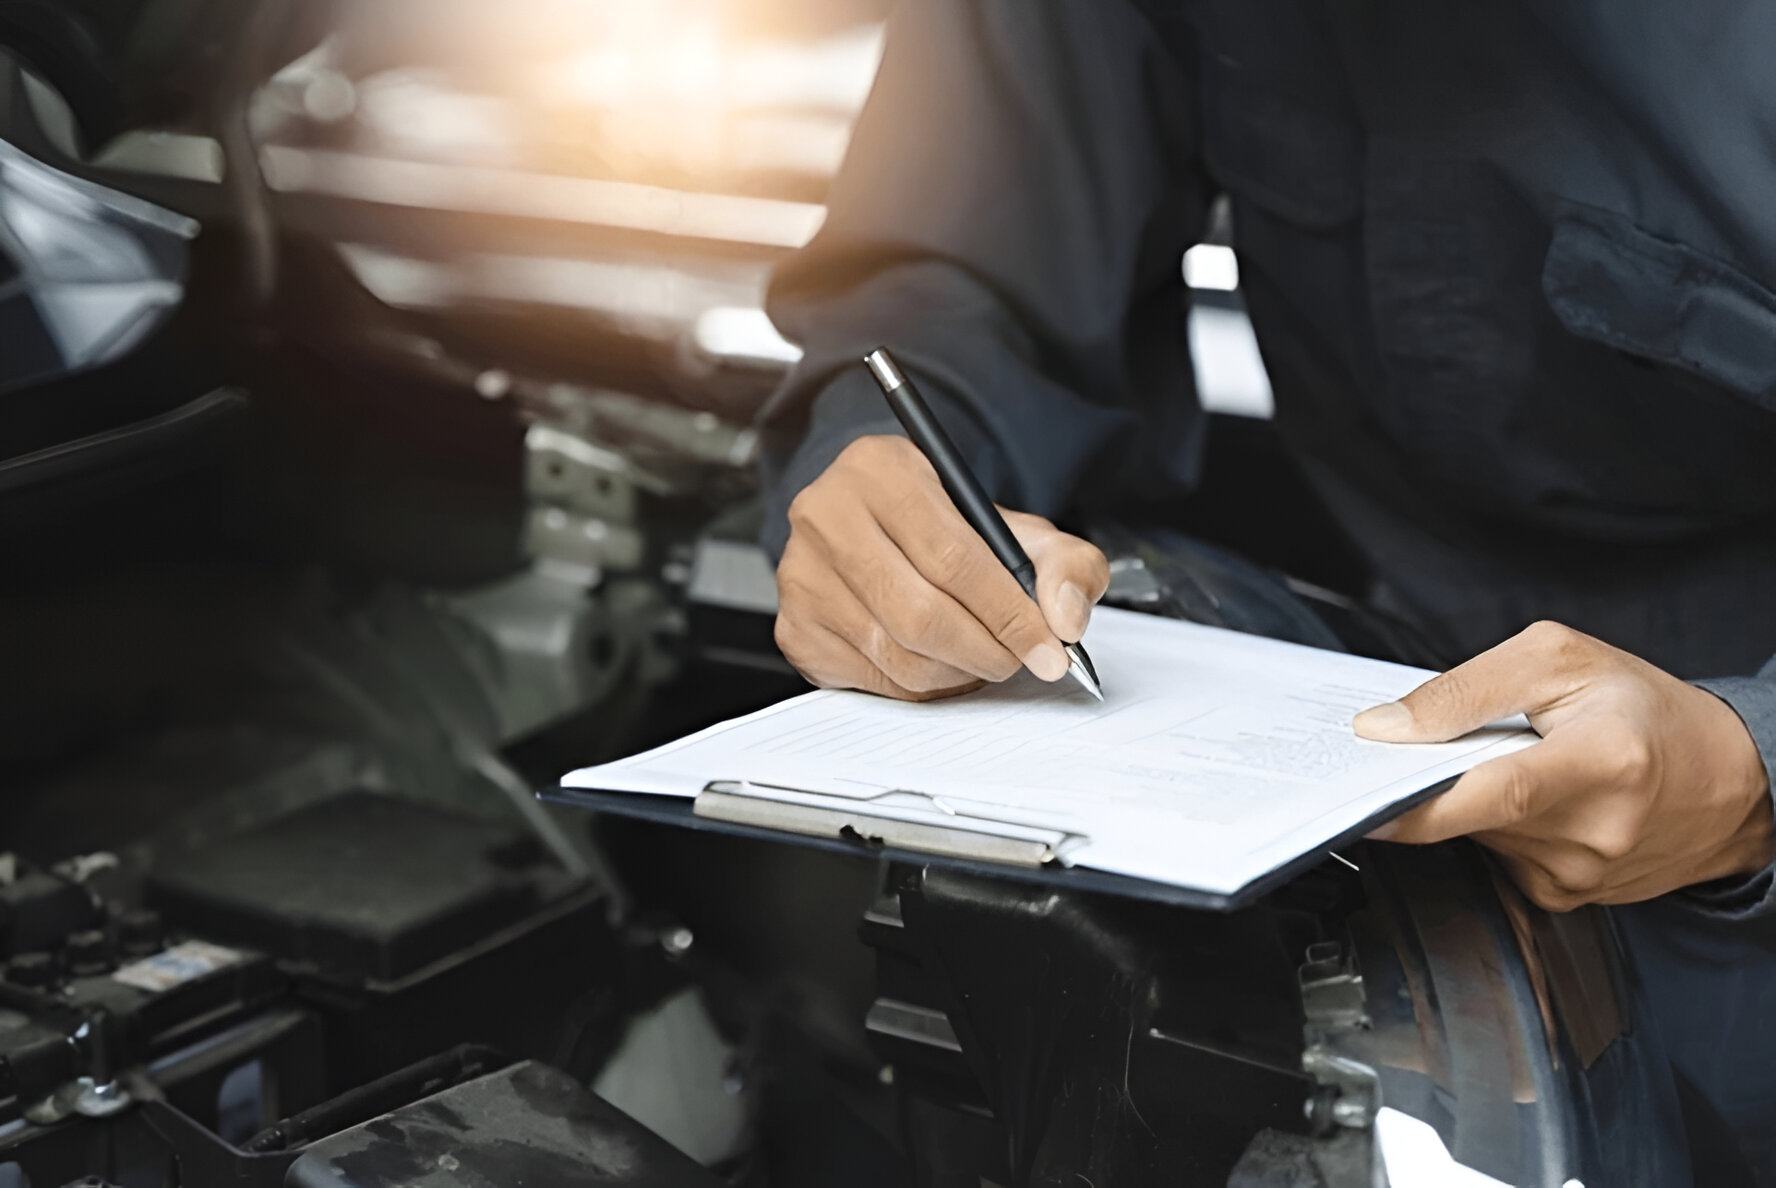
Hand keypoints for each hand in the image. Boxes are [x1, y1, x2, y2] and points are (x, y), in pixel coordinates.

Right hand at [774, 435, 1108, 699]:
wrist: (883, 529)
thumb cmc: (949, 528)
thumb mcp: (1019, 527)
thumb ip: (1065, 563)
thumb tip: (1065, 616)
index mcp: (880, 469)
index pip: (952, 556)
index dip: (1008, 612)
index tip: (1050, 647)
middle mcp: (825, 514)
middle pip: (919, 613)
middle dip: (985, 651)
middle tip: (1020, 661)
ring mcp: (801, 574)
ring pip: (896, 654)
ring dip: (957, 673)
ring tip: (984, 659)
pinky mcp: (795, 627)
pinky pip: (872, 679)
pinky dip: (920, 686)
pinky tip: (941, 664)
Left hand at [1354, 621, 1772, 909]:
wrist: (1730, 782)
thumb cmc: (1645, 709)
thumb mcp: (1559, 660)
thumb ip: (1465, 689)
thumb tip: (1386, 728)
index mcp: (1603, 760)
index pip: (1493, 793)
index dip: (1421, 803)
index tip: (1363, 803)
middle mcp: (1595, 830)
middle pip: (1470, 815)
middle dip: (1431, 783)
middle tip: (1423, 751)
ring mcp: (1581, 874)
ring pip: (1476, 837)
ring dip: (1469, 801)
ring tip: (1511, 762)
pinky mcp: (1566, 896)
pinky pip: (1496, 858)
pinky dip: (1491, 827)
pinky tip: (1528, 801)